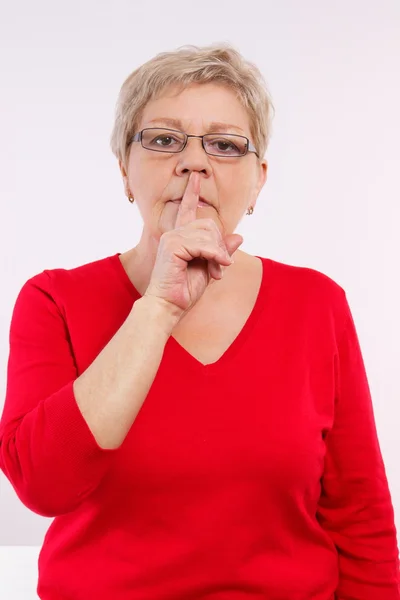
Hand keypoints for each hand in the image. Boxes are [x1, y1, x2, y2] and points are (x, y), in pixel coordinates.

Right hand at [143, 172, 242, 317]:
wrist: (168, 306)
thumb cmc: (185, 291)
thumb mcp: (209, 269)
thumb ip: (221, 252)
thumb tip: (238, 236)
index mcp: (180, 237)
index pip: (187, 210)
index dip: (192, 193)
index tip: (195, 178)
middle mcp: (174, 233)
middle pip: (209, 224)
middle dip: (220, 245)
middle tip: (222, 267)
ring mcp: (172, 238)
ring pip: (208, 233)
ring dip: (218, 254)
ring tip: (217, 271)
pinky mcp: (172, 246)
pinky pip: (203, 244)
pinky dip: (215, 256)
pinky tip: (217, 268)